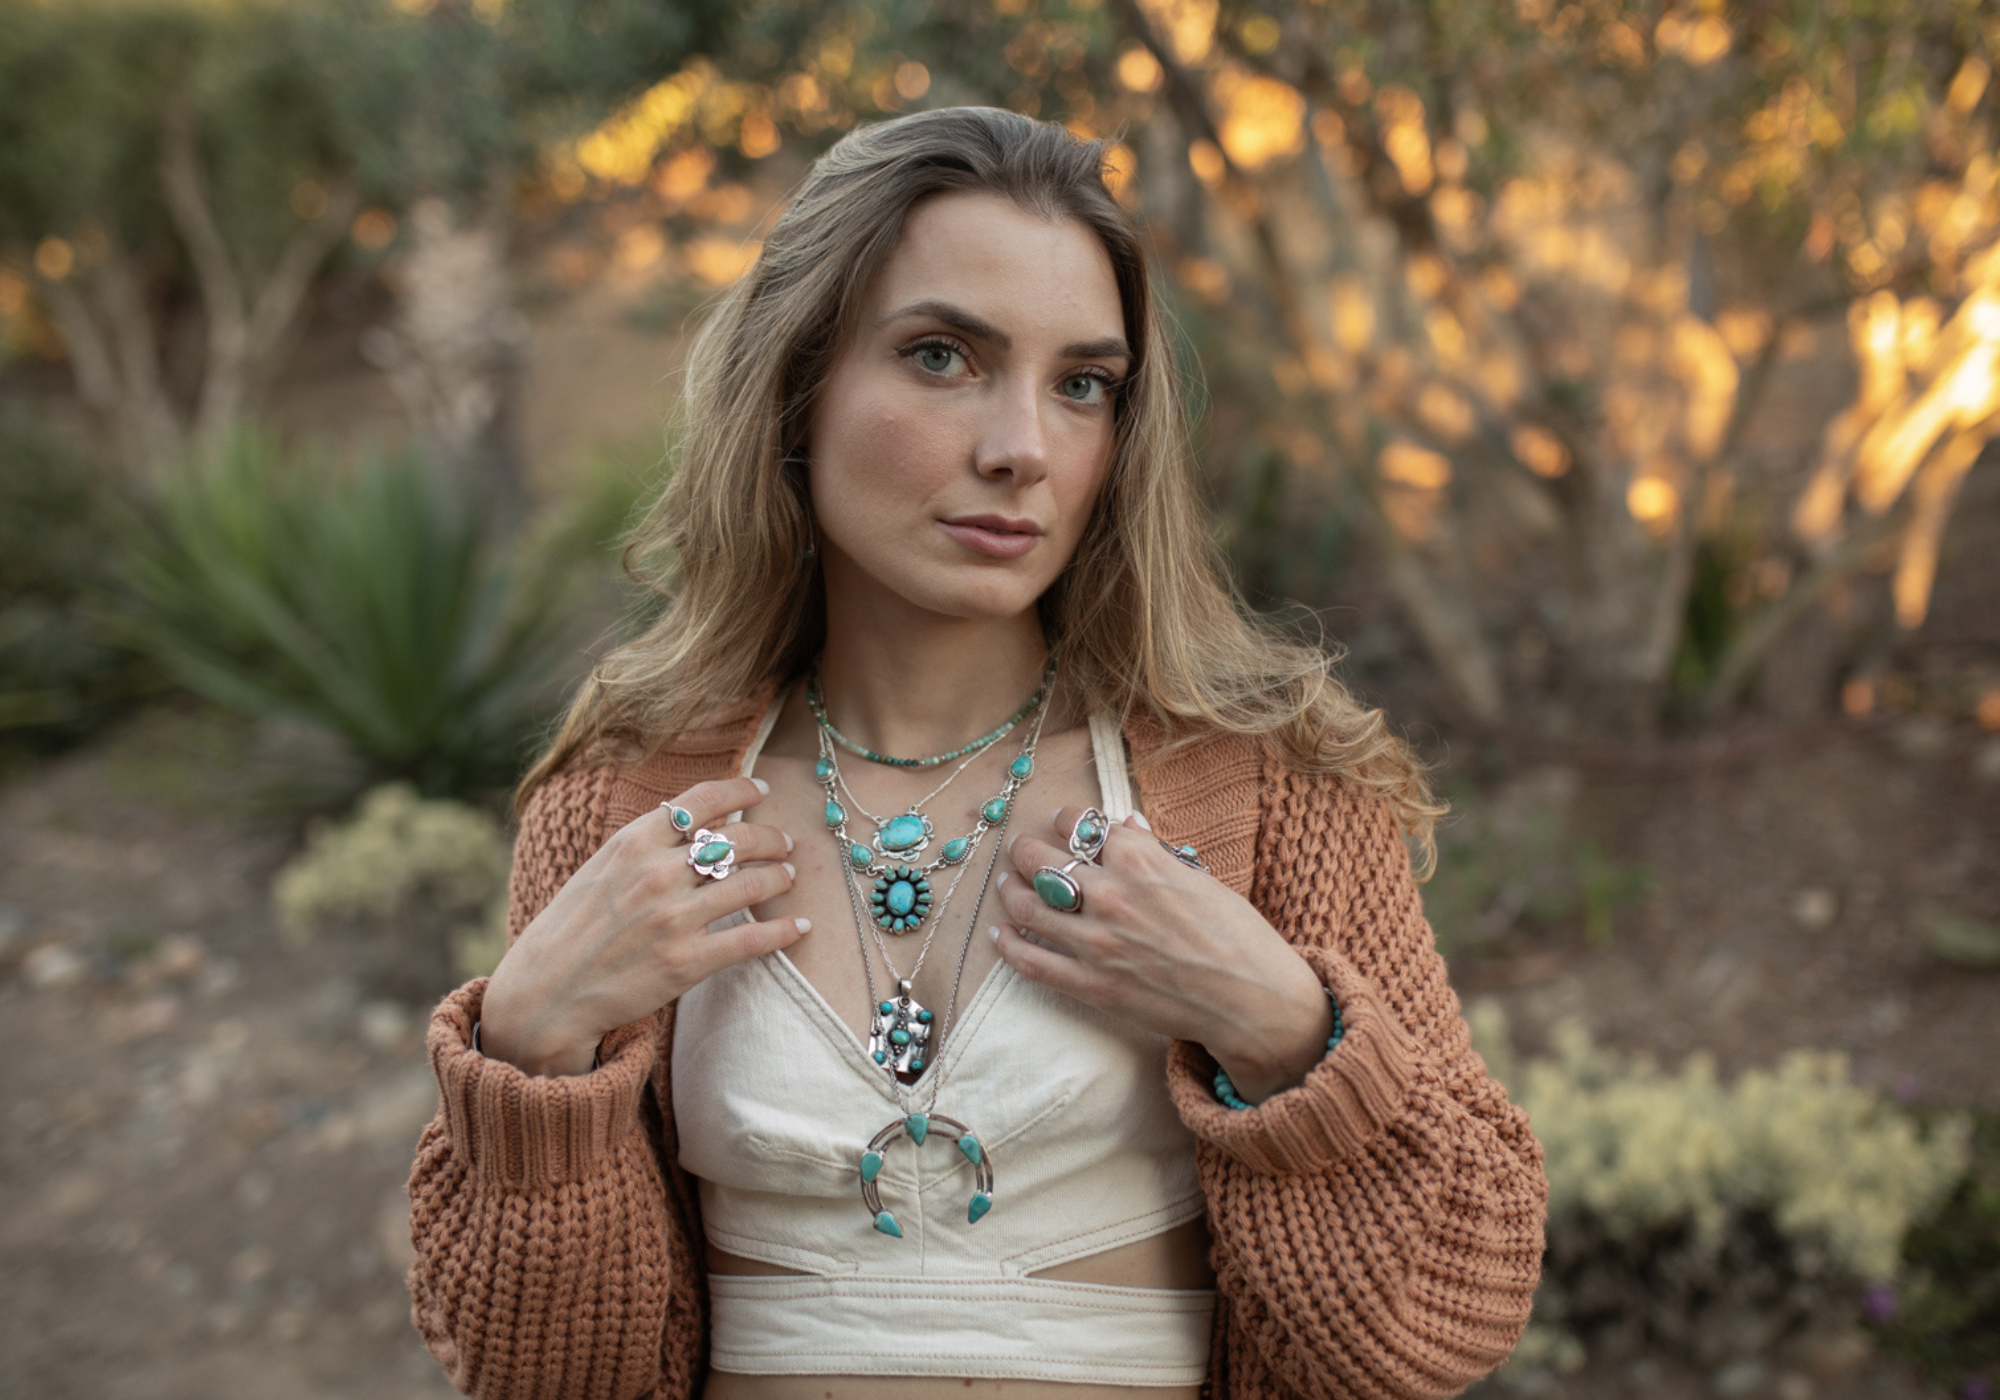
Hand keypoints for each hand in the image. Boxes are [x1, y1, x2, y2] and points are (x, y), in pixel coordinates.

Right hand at [480, 776, 804, 1076]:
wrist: (546, 990)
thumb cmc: (573, 927)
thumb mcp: (601, 868)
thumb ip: (647, 843)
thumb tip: (700, 819)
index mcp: (633, 843)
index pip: (703, 800)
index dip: (741, 789)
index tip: (762, 789)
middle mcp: (656, 874)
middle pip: (738, 839)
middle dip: (771, 837)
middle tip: (785, 842)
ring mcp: (673, 919)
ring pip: (752, 884)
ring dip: (781, 876)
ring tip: (790, 876)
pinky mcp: (686, 962)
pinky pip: (752, 940)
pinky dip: (783, 931)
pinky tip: (800, 927)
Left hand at [993, 808, 1331, 1103]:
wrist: (1251, 998)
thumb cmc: (1236, 934)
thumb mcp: (1198, 878)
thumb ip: (1154, 852)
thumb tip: (1127, 825)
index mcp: (1139, 859)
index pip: (1080, 825)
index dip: (1064, 820)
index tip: (1059, 821)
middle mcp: (1110, 894)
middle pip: (1041, 861)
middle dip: (1025, 850)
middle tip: (1020, 850)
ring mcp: (1096, 942)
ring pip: (1028, 907)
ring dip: (1011, 890)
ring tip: (1006, 883)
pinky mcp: (1091, 985)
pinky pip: (1033, 961)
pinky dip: (1009, 945)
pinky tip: (1000, 934)